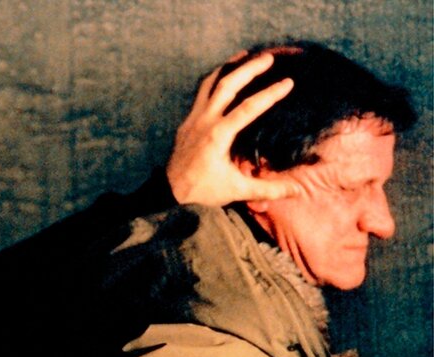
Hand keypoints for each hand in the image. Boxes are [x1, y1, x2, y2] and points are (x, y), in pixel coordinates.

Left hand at [167, 53, 298, 204]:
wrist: (169, 191)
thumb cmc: (203, 190)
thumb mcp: (236, 190)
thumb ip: (267, 189)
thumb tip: (298, 190)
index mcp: (218, 135)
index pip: (248, 108)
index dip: (270, 94)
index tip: (288, 82)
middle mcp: (205, 121)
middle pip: (227, 85)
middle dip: (249, 69)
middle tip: (269, 59)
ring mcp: (194, 118)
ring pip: (211, 83)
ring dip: (229, 67)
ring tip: (246, 54)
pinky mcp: (188, 120)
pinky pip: (201, 92)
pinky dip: (214, 79)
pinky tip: (225, 73)